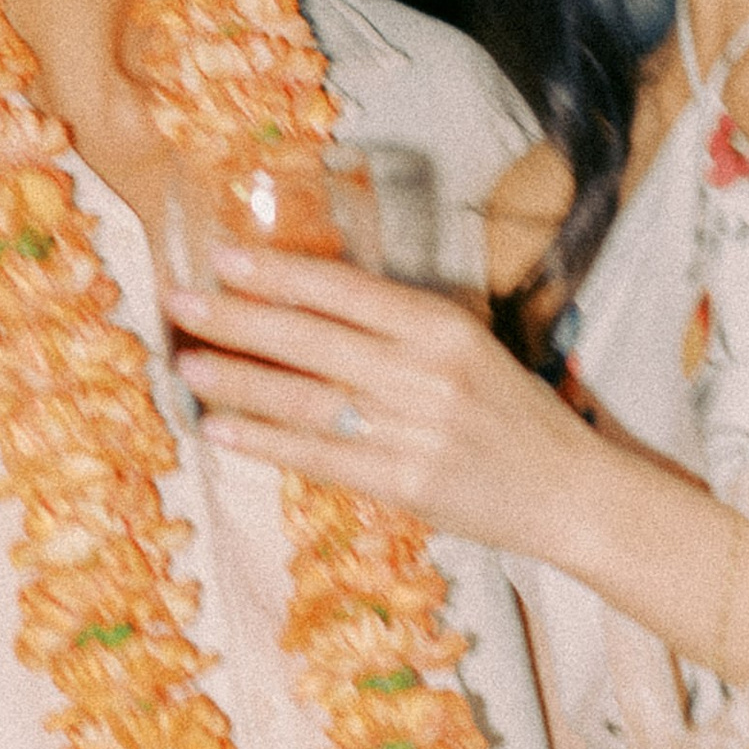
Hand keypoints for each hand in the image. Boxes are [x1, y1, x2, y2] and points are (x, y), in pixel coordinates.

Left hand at [167, 247, 595, 555]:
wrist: (570, 491)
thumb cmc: (514, 415)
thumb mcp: (470, 350)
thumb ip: (401, 330)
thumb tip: (306, 309)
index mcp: (443, 326)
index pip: (343, 288)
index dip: (277, 271)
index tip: (222, 257)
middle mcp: (424, 371)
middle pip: (310, 337)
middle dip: (237, 317)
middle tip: (179, 302)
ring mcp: (413, 428)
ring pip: (304, 396)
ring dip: (237, 379)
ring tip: (187, 364)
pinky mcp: (404, 482)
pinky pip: (316, 456)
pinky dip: (262, 441)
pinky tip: (220, 429)